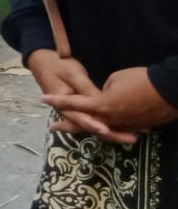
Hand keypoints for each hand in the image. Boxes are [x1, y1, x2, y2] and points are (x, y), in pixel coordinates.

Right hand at [27, 49, 136, 142]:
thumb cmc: (58, 67)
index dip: (94, 124)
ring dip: (116, 132)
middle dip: (112, 134)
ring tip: (135, 136)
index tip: (107, 130)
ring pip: (97, 126)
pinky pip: (98, 120)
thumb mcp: (72, 74)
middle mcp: (72, 114)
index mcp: (65, 106)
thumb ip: (86, 89)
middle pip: (92, 127)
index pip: (81, 118)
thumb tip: (100, 100)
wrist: (44, 64)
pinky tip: (129, 128)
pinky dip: (112, 125)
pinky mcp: (83, 109)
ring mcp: (78, 113)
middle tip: (132, 138)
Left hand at [41, 65, 177, 139]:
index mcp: (101, 106)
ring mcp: (123, 125)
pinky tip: (102, 128)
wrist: (170, 90)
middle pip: (84, 123)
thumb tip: (101, 97)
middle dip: (68, 124)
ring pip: (101, 128)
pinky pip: (117, 128)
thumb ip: (101, 91)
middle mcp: (110, 119)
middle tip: (54, 126)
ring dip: (87, 127)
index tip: (42, 99)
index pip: (74, 103)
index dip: (57, 101)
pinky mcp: (135, 126)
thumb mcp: (115, 79)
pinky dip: (108, 128)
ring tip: (74, 128)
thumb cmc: (140, 80)